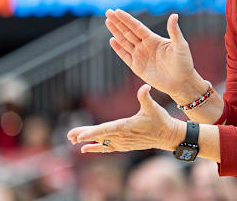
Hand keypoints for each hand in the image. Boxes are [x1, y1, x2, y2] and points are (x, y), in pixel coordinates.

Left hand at [67, 84, 184, 152]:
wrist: (168, 136)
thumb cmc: (160, 120)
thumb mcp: (153, 107)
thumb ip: (145, 97)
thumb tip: (145, 86)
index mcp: (126, 127)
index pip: (105, 130)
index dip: (92, 133)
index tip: (79, 136)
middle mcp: (122, 137)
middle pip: (99, 136)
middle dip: (83, 135)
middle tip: (69, 135)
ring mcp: (122, 143)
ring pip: (101, 142)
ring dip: (86, 141)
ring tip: (72, 139)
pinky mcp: (124, 146)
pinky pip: (106, 148)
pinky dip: (96, 148)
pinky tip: (85, 149)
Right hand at [105, 9, 204, 101]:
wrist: (182, 82)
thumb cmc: (184, 63)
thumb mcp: (180, 45)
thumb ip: (174, 31)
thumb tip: (174, 15)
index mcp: (154, 39)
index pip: (137, 27)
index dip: (127, 19)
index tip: (117, 11)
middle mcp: (145, 46)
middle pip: (128, 32)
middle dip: (118, 22)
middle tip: (108, 12)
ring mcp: (140, 56)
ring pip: (125, 42)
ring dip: (116, 32)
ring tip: (108, 22)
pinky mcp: (137, 67)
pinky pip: (125, 56)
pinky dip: (118, 49)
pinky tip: (112, 40)